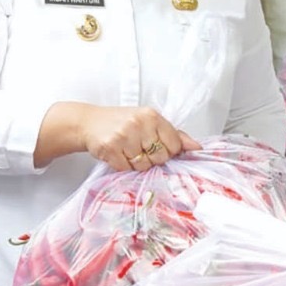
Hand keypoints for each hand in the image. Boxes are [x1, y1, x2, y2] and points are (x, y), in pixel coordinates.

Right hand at [79, 106, 199, 172]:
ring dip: (135, 163)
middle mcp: (139, 123)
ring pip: (143, 166)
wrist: (89, 122)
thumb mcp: (148, 122)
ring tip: (126, 150)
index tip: (154, 146)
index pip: (174, 145)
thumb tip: (197, 147)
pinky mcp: (110, 147)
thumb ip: (174, 134)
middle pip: (160, 157)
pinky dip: (122, 165)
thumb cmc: (120, 122)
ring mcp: (124, 135)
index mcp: (152, 115)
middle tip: (137, 147)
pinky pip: (126, 169)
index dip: (166, 151)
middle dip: (150, 158)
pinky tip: (116, 154)